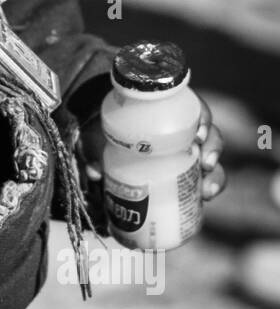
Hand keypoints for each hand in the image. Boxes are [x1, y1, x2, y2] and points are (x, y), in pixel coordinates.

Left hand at [76, 96, 226, 200]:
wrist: (98, 145)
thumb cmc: (100, 131)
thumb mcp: (95, 133)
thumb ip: (92, 147)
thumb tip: (96, 172)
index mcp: (165, 112)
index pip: (192, 109)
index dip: (201, 119)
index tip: (198, 135)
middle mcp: (180, 131)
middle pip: (208, 134)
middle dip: (213, 148)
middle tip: (205, 163)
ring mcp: (184, 154)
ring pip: (209, 160)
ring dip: (215, 174)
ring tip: (207, 191)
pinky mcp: (182, 175)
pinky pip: (201, 182)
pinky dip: (207, 190)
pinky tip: (205, 200)